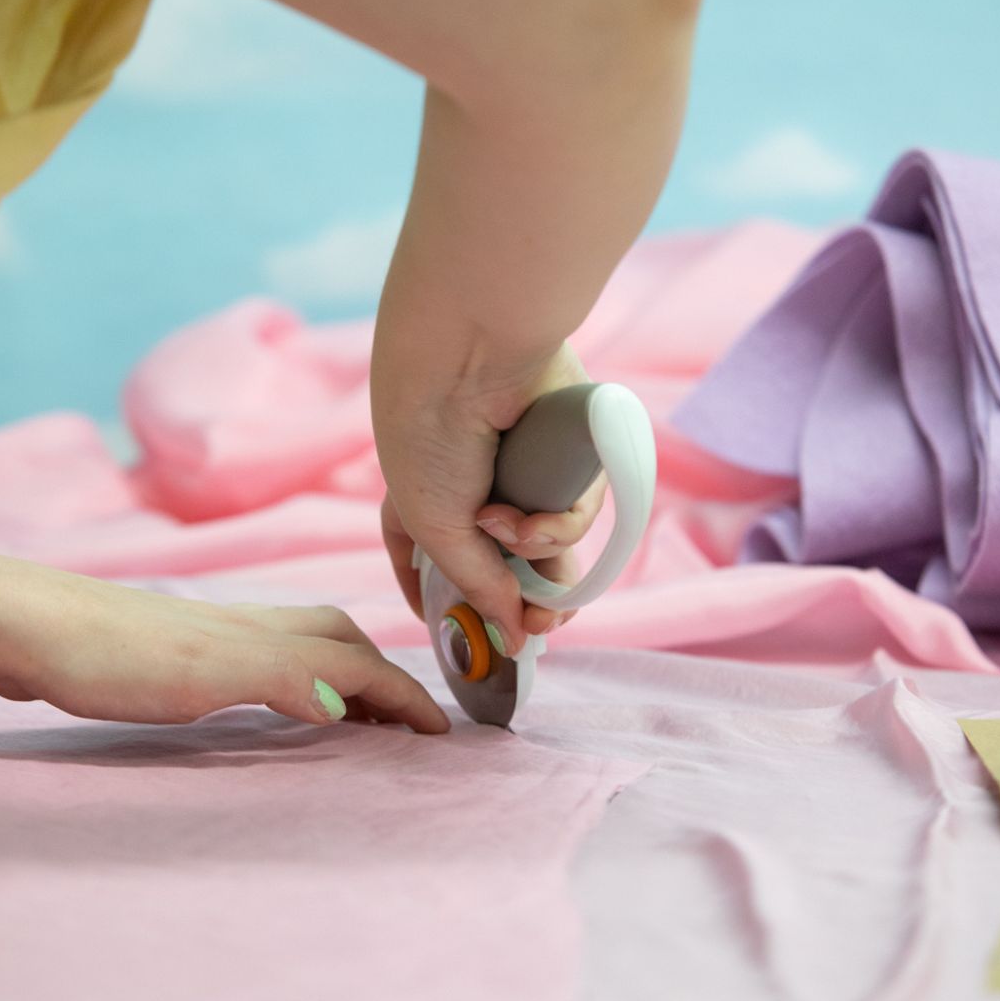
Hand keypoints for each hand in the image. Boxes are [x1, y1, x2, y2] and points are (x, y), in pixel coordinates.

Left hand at [0, 563, 449, 733]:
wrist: (12, 622)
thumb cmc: (103, 654)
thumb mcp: (200, 677)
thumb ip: (278, 680)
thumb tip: (350, 699)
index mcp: (261, 635)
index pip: (356, 660)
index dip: (404, 694)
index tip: (445, 732)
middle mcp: (242, 625)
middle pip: (335, 636)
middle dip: (383, 672)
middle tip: (408, 719)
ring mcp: (203, 632)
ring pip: (296, 642)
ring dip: (339, 669)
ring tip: (352, 710)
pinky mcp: (166, 647)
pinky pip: (256, 657)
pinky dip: (290, 676)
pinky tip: (263, 699)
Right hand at [375, 343, 607, 651]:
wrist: (472, 359)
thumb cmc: (431, 438)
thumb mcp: (439, 529)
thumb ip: (480, 589)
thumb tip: (514, 641)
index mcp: (421, 505)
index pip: (429, 568)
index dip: (448, 605)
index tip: (466, 638)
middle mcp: (474, 492)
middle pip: (511, 571)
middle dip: (527, 603)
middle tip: (538, 626)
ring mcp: (523, 477)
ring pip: (552, 548)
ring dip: (535, 549)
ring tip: (514, 524)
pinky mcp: (568, 459)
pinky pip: (577, 512)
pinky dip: (558, 518)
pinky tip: (534, 502)